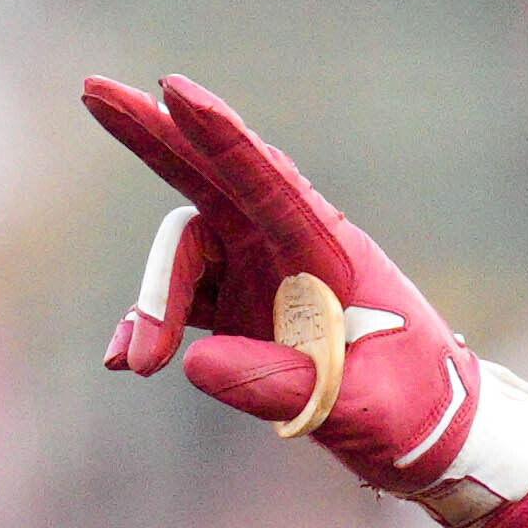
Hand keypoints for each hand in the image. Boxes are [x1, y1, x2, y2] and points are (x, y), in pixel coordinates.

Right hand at [80, 70, 527, 517]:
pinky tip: (124, 360)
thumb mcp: (359, 410)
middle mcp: (290, 247)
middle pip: (211, 178)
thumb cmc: (416, 414)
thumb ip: (281, 386)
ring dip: (152, 302)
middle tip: (92, 90)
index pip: (269, 182)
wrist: (436, 437)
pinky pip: (178, 301)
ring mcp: (261, 271)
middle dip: (153, 137)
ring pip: (184, 253)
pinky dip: (148, 325)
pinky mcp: (240, 306)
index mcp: (332, 251)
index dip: (221, 137)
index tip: (173, 90)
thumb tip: (193, 364)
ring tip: (136, 364)